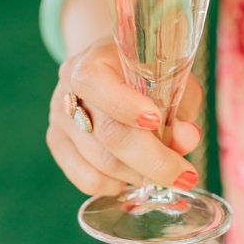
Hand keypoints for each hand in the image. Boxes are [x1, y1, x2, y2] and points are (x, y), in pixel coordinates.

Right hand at [46, 36, 203, 196]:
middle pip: (107, 133)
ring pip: (101, 162)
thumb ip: (179, 109)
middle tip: (185, 176)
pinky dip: (116, 185)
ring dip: (140, 174)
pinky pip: (86, 178)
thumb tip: (185, 139)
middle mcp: (69, 87)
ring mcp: (59, 117)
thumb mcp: (171, 81)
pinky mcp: (57, 142)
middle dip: (152, 160)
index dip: (124, 105)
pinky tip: (131, 175)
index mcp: (93, 59)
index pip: (95, 82)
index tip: (156, 121)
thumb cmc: (147, 74)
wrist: (113, 70)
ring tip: (163, 172)